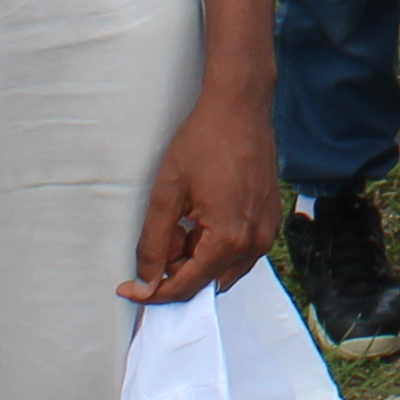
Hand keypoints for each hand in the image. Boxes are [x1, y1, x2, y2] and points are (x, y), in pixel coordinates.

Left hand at [119, 76, 284, 302]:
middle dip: (177, 267)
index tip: (129, 289)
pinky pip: (239, 251)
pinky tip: (201, 215)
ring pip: (222, 268)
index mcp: (229, 239)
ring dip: (196, 256)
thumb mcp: (168, 192)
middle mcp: (255, 242)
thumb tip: (146, 282)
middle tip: (163, 232)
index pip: (187, 286)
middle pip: (206, 282)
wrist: (240, 107)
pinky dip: (215, 245)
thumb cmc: (205, 141)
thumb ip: (154, 243)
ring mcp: (267, 232)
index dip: (154, 291)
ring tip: (182, 218)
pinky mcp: (270, 220)